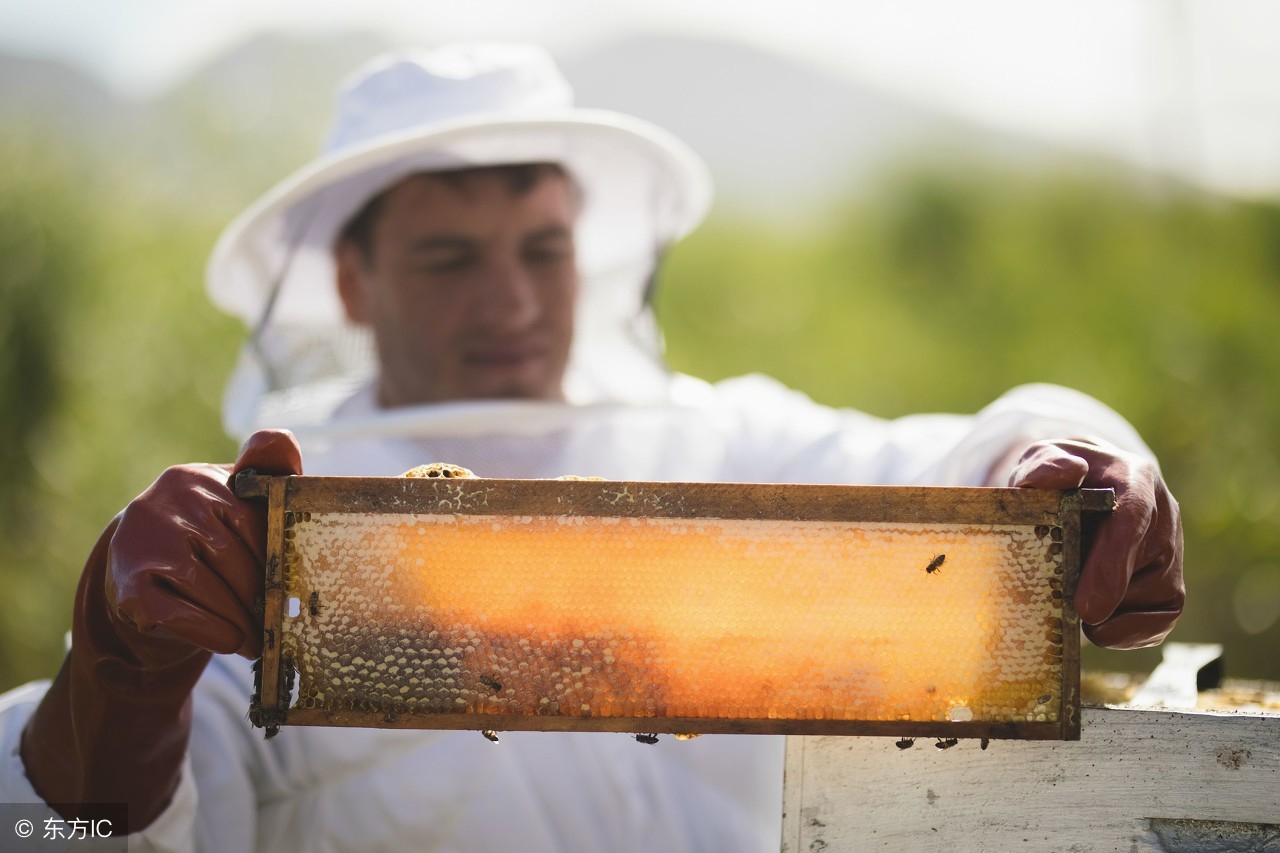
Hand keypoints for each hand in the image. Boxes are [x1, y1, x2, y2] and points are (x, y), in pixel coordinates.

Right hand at [103, 429, 301, 673]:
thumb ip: (268, 471)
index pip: (251, 518)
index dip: (276, 557)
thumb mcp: (236, 502)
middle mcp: (164, 501)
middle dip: (260, 594)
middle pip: (230, 555)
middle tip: (281, 621)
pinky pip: (177, 613)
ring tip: (261, 638)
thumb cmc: (207, 538)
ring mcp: (141, 540)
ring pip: (206, 585)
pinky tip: (231, 641)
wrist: (141, 577)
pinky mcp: (128, 583)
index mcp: (199, 479)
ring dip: (240, 618)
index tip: (294, 585)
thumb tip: (280, 437)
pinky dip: (211, 630)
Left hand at [1008, 439, 1183, 648]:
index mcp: (1134, 477)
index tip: (1087, 607)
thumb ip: (1043, 465)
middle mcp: (1164, 514)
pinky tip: (1096, 623)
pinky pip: (1159, 622)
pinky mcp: (1171, 585)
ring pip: (1149, 598)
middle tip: (1061, 607)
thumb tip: (1066, 473)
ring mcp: (1172, 552)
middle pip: (1141, 566)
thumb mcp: (1040, 461)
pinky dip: (1124, 633)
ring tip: (1070, 591)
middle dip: (1099, 595)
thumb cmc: (1057, 482)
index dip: (1112, 566)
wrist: (1082, 491)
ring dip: (1107, 610)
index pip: (1134, 518)